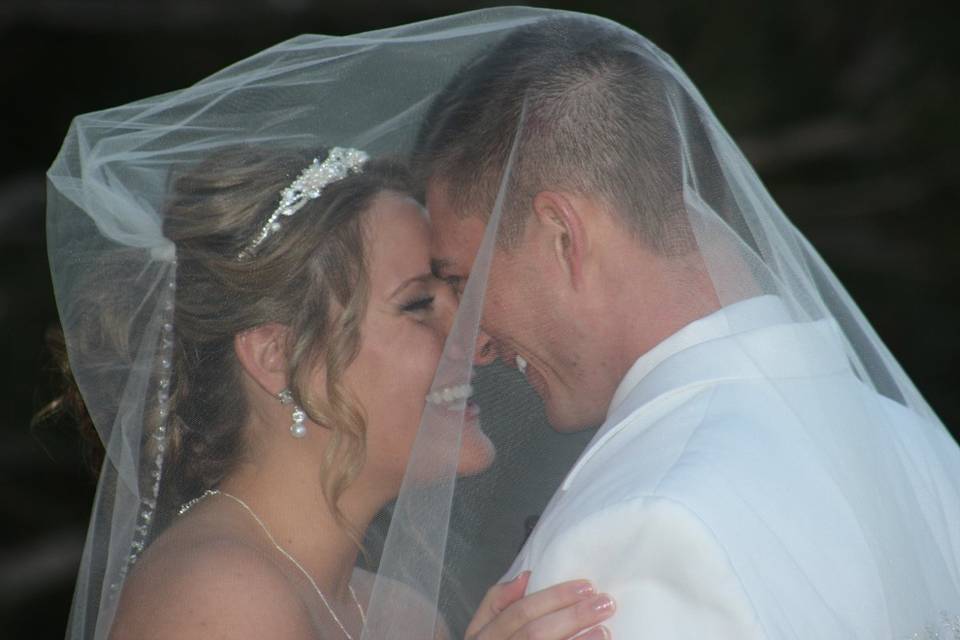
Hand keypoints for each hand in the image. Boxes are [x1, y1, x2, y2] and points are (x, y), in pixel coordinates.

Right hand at [465, 572, 614, 639]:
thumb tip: (525, 577)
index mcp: (483, 637)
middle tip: (605, 604)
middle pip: (535, 634)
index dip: (553, 597)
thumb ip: (497, 603)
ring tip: (605, 631)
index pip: (520, 612)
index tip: (586, 586)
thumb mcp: (481, 629)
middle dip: (572, 617)